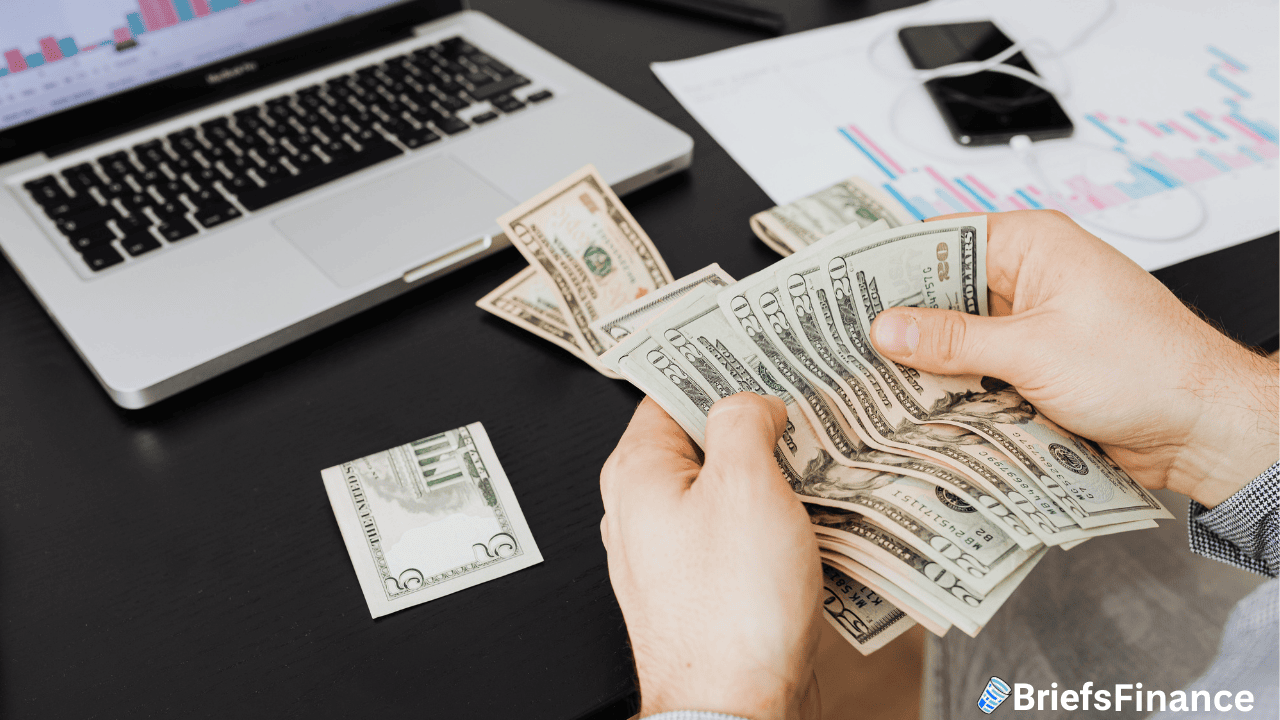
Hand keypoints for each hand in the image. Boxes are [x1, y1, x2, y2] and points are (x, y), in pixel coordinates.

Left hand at [600, 393, 821, 719]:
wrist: (735, 708)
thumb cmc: (729, 612)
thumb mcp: (745, 485)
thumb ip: (742, 421)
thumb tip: (751, 402)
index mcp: (637, 473)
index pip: (669, 391)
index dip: (717, 367)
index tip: (757, 352)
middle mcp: (644, 510)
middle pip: (703, 441)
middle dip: (756, 424)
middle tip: (803, 409)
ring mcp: (674, 551)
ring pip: (727, 489)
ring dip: (774, 475)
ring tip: (822, 462)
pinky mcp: (706, 586)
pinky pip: (741, 535)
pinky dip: (776, 521)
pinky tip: (815, 519)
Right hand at [869, 210, 1277, 507]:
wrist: (1203, 428)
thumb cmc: (1149, 368)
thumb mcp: (1036, 350)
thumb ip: (954, 340)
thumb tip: (889, 327)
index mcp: (1033, 245)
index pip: (941, 240)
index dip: (889, 265)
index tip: (842, 291)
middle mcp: (1029, 278)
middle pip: (942, 292)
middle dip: (901, 321)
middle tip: (846, 344)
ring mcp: (1031, 325)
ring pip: (955, 337)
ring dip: (927, 361)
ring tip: (873, 379)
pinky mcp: (1033, 367)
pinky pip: (975, 371)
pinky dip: (951, 387)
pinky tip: (920, 404)